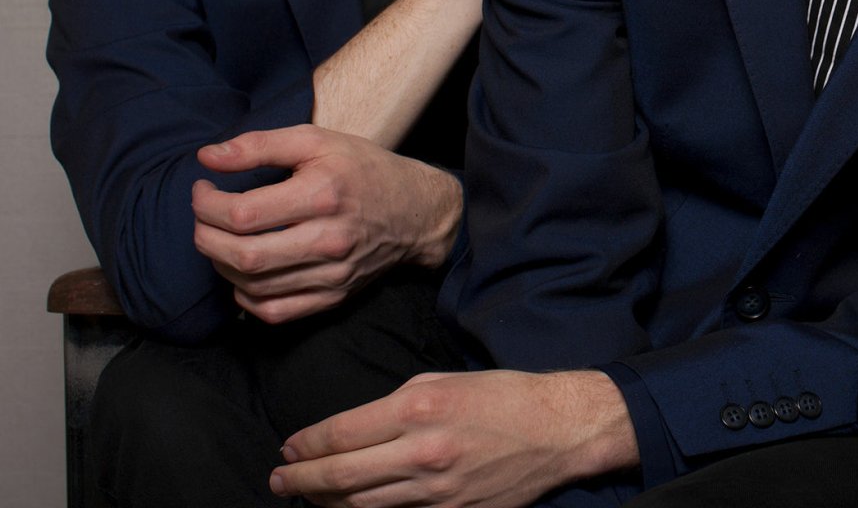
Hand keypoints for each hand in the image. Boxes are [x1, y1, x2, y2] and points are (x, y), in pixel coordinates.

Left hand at [192, 125, 461, 321]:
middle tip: (203, 217)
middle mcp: (328, 239)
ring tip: (221, 239)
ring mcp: (331, 274)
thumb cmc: (364, 169)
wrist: (417, 211)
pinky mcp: (333, 296)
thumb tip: (206, 157)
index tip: (204, 190)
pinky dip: (246, 297)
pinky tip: (245, 273)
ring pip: (252, 286)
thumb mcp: (317, 141)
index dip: (206, 204)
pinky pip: (273, 312)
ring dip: (221, 264)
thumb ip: (259, 145)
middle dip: (205, 236)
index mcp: (323, 194)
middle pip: (242, 256)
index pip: (241, 214)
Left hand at [273, 370, 636, 507]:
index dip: (306, 443)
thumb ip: (395, 406)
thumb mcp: (444, 382)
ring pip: (360, 505)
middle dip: (300, 479)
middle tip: (279, 478)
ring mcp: (436, 491)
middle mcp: (422, 453)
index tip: (289, 446)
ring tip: (304, 495)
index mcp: (419, 410)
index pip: (341, 434)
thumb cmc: (503, 397)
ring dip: (324, 501)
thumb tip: (353, 430)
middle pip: (340, 477)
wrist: (558, 431)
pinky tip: (348, 507)